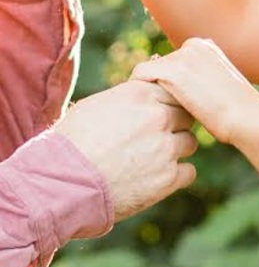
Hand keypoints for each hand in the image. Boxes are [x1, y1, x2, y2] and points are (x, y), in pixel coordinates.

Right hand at [54, 80, 198, 221]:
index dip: (168, 103)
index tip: (158, 114)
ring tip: (149, 159)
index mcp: (141, 94)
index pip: (175, 90)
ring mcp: (166, 148)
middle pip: (186, 115)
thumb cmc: (72, 142)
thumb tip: (153, 82)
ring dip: (175, 149)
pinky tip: (154, 178)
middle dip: (174, 125)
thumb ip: (132, 95)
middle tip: (152, 138)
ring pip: (190, 142)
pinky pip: (189, 171)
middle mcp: (158, 117)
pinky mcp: (168, 178)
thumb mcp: (98, 104)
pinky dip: (175, 176)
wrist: (59, 184)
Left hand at [131, 37, 258, 146]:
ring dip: (148, 91)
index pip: (172, 63)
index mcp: (206, 46)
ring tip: (158, 112)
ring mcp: (183, 55)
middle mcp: (194, 44)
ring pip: (148, 72)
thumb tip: (168, 83)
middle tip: (163, 110)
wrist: (249, 119)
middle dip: (157, 87)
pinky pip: (138, 76)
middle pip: (159, 66)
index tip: (171, 105)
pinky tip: (147, 110)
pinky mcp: (172, 69)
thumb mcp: (216, 88)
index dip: (168, 85)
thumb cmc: (235, 113)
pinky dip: (137, 92)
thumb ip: (195, 80)